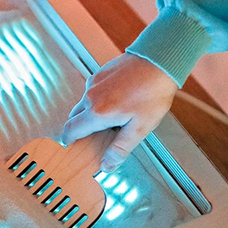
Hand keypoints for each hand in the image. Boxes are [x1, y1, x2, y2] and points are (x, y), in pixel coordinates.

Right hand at [62, 53, 178, 172]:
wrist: (159, 61)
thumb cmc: (152, 94)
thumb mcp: (140, 128)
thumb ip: (120, 148)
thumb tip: (106, 166)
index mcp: (97, 113)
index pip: (71, 130)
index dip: (68, 140)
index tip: (71, 144)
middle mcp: (90, 97)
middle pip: (75, 117)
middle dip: (81, 128)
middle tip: (97, 135)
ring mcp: (94, 82)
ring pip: (84, 103)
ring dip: (92, 113)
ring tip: (114, 116)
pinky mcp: (100, 73)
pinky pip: (93, 91)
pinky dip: (99, 99)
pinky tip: (119, 99)